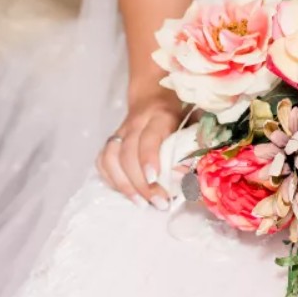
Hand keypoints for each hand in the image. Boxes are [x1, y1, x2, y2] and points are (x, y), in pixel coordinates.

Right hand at [96, 90, 182, 210]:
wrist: (155, 93)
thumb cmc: (180, 111)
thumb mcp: (194, 121)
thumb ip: (194, 144)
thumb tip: (190, 174)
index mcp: (159, 115)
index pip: (148, 137)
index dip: (148, 158)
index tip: (154, 179)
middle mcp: (136, 123)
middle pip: (128, 153)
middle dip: (141, 183)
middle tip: (158, 202)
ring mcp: (120, 131)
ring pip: (111, 158)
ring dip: (124, 185)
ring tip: (141, 203)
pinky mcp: (111, 140)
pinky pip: (102, 161)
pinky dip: (111, 179)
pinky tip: (127, 193)